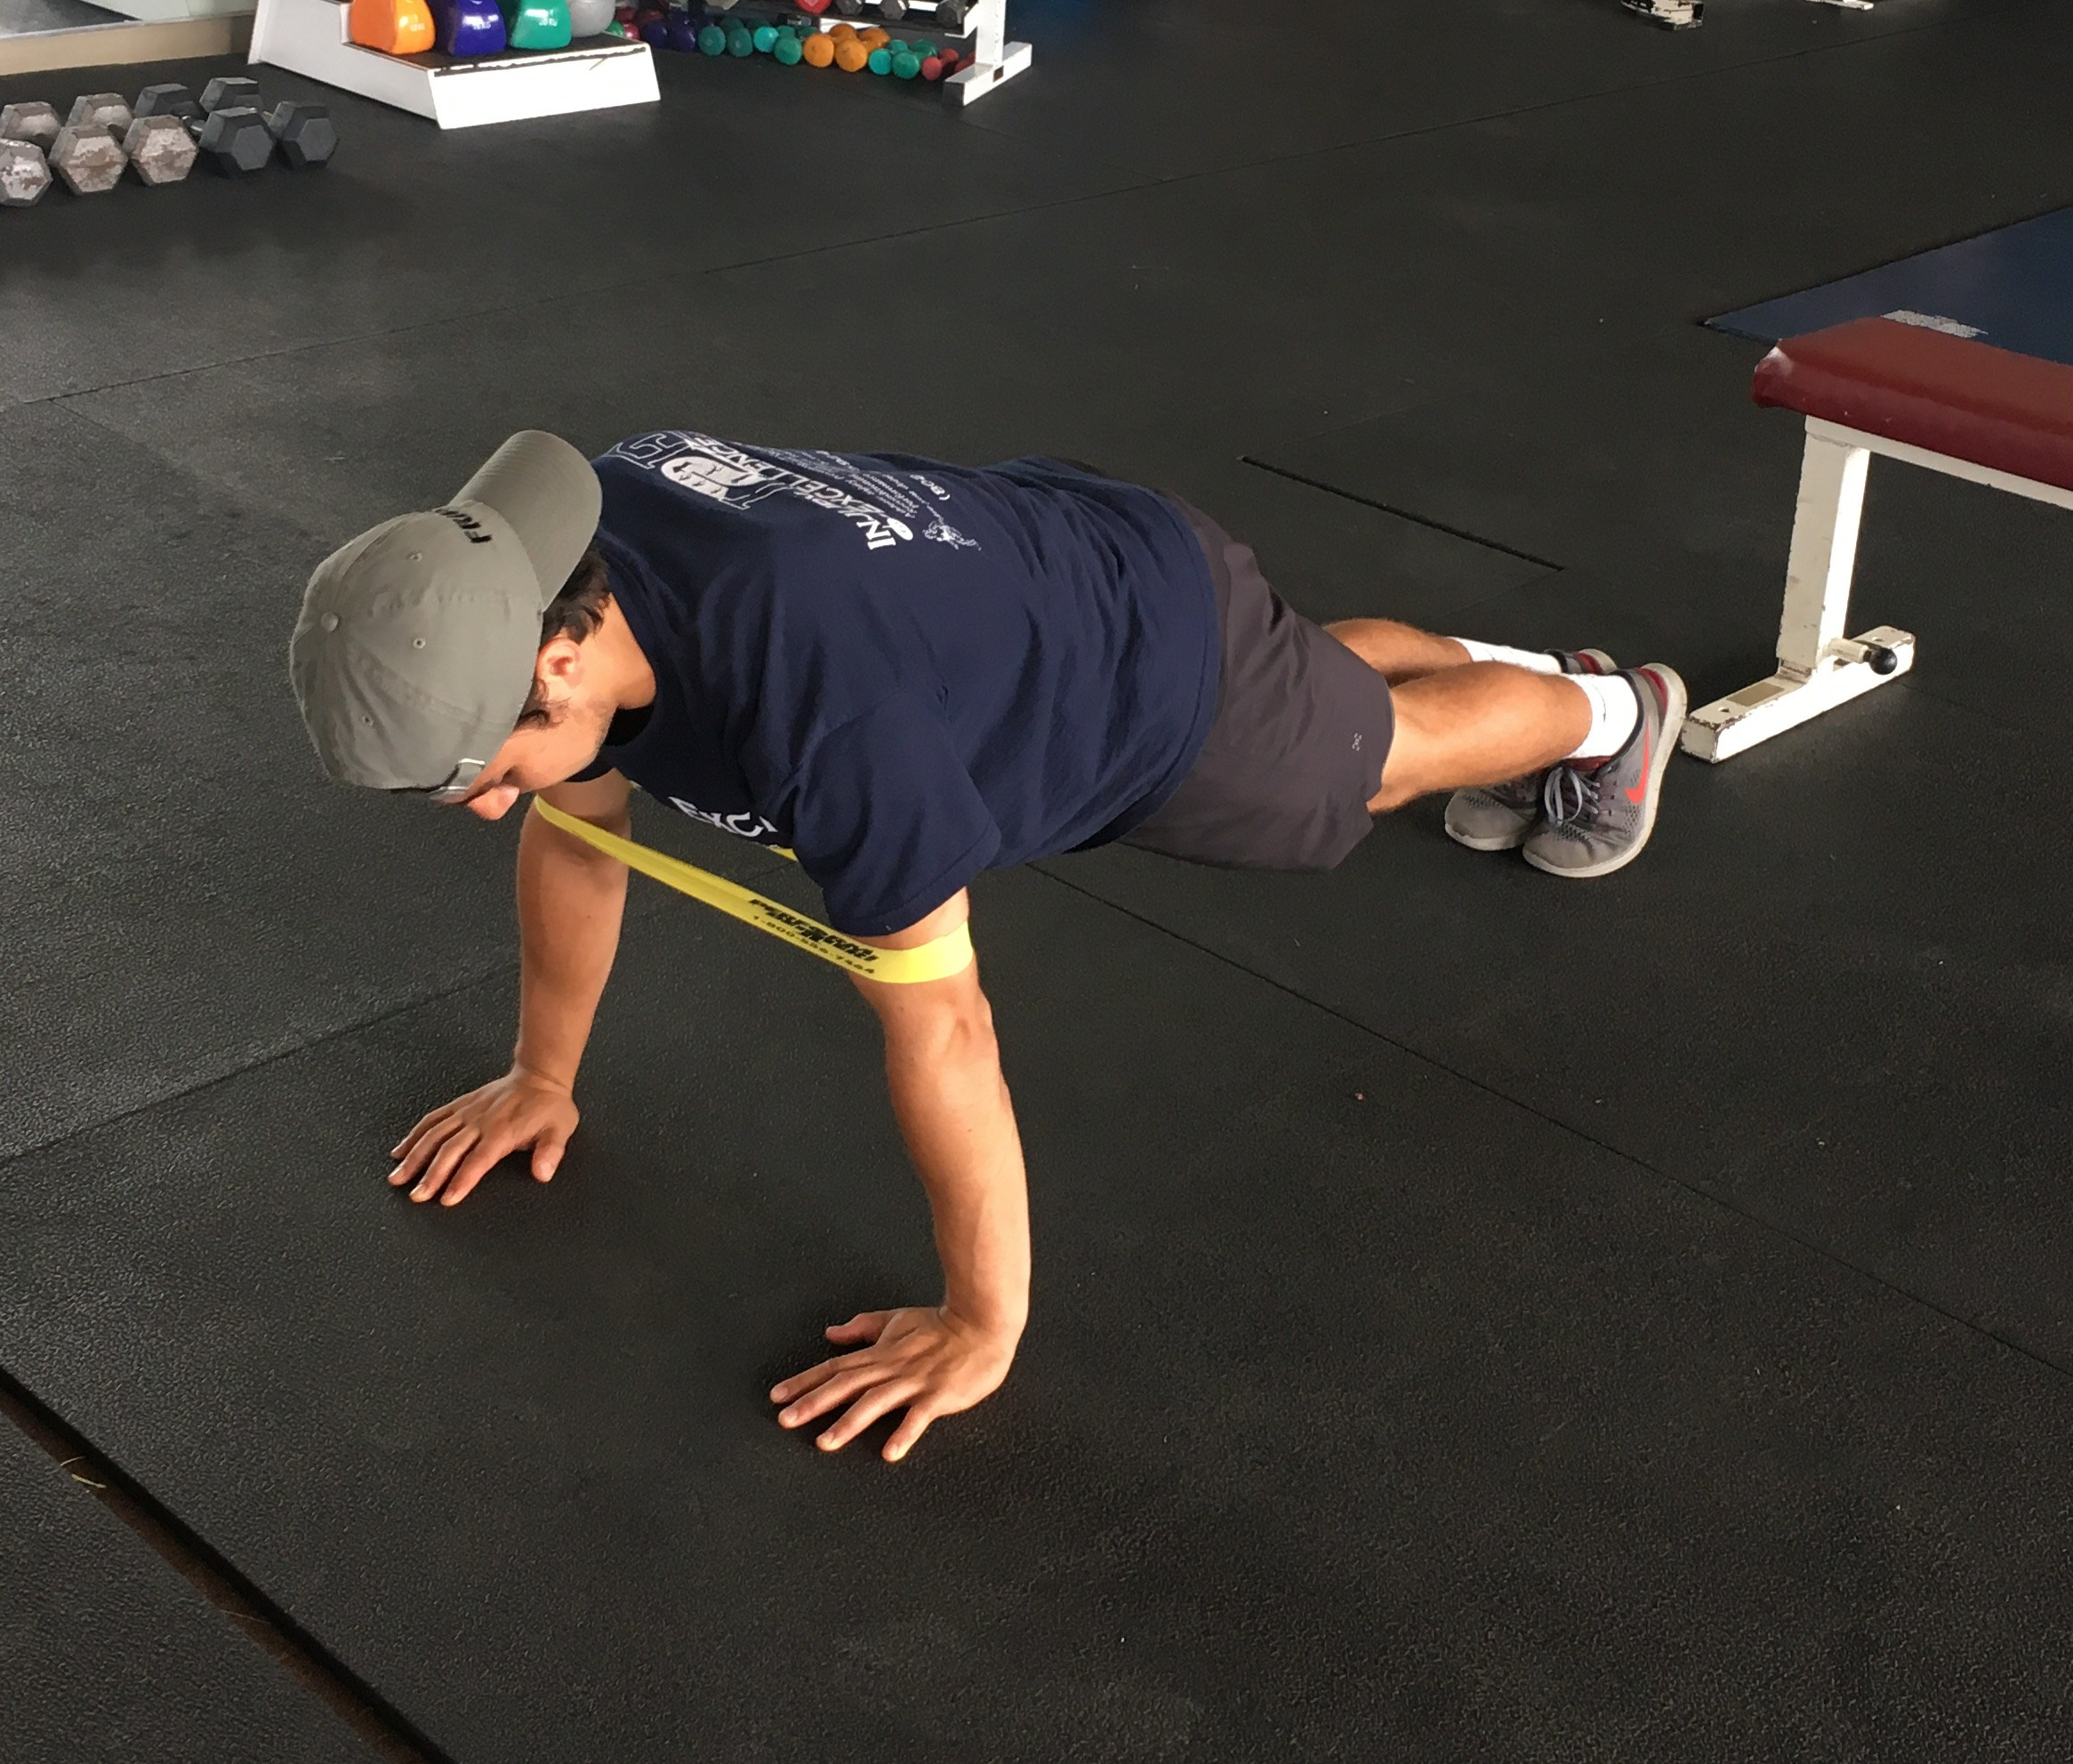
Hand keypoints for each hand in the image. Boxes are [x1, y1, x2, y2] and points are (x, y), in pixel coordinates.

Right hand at [388, 1066, 577, 1206]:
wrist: (539, 1076)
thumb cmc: (548, 1106)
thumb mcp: (560, 1129)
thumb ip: (550, 1152)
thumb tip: (543, 1173)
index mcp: (502, 1132)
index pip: (477, 1160)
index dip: (461, 1180)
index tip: (446, 1199)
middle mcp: (479, 1123)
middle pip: (449, 1151)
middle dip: (431, 1175)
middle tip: (416, 1196)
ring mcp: (467, 1113)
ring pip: (434, 1135)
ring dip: (414, 1156)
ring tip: (397, 1177)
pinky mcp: (460, 1105)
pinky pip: (433, 1119)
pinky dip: (414, 1135)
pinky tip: (400, 1151)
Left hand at [770, 1307, 1017, 1461]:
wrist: (982, 1322)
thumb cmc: (942, 1325)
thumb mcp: (897, 1320)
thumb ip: (864, 1328)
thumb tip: (830, 1334)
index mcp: (880, 1352)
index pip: (835, 1367)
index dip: (805, 1381)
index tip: (778, 1396)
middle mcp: (891, 1367)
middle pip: (846, 1385)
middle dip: (814, 1403)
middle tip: (785, 1420)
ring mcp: (914, 1382)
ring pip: (875, 1402)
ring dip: (848, 1423)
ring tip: (825, 1443)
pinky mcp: (938, 1395)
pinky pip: (919, 1417)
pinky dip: (904, 1434)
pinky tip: (889, 1453)